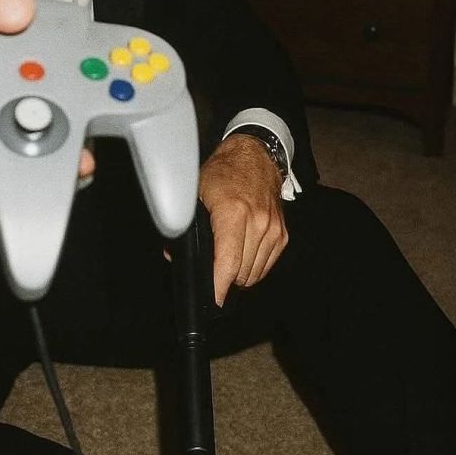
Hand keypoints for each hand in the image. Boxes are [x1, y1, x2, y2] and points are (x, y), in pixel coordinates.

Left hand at [199, 134, 287, 305]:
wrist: (254, 156)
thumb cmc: (222, 173)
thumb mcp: (196, 193)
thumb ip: (184, 226)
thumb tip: (174, 256)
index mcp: (233, 212)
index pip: (228, 263)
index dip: (219, 286)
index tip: (213, 298)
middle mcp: (258, 222)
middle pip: (242, 273)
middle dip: (225, 278)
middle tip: (213, 271)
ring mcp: (273, 229)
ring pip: (255, 273)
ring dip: (240, 274)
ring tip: (227, 263)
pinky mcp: (282, 233)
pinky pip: (267, 265)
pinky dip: (254, 266)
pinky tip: (242, 256)